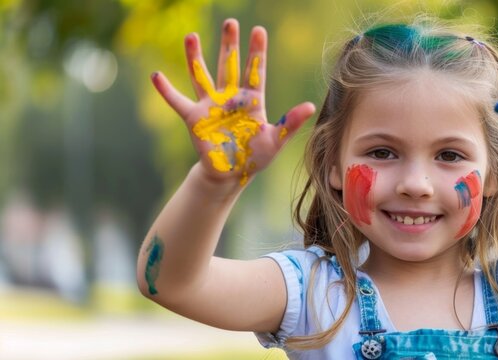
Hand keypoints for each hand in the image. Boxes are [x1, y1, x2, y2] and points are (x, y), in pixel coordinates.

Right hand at [151, 19, 314, 185]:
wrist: (232, 174)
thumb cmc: (255, 157)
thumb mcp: (275, 140)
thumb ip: (290, 123)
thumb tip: (310, 106)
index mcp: (252, 100)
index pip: (256, 71)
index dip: (257, 52)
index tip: (259, 31)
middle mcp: (230, 98)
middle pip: (229, 65)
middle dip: (230, 44)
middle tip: (230, 22)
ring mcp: (211, 106)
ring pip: (202, 76)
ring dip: (195, 57)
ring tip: (191, 36)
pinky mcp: (194, 118)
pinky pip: (178, 101)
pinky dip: (166, 90)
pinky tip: (156, 75)